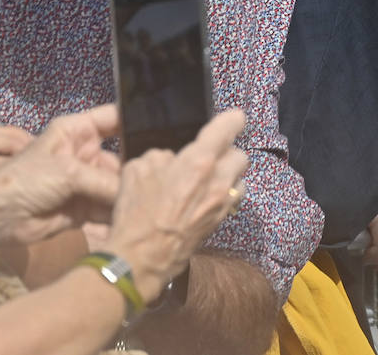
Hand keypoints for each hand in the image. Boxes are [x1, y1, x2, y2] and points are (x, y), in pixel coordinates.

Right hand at [101, 109, 248, 302]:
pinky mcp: (220, 221)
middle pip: (240, 155)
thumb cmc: (137, 212)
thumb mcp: (138, 169)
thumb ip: (163, 156)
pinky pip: (231, 200)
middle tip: (210, 155)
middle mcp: (219, 180)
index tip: (231, 118)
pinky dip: (223, 195)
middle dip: (227, 152)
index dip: (232, 119)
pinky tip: (204, 199)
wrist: (141, 258)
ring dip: (228, 175)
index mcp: (200, 161)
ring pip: (240, 179)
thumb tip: (174, 158)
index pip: (230, 127)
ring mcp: (223, 203)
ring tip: (208, 179)